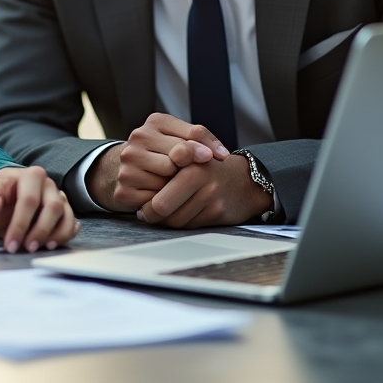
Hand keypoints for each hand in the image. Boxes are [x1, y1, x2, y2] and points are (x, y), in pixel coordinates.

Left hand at [0, 167, 79, 252]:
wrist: (11, 192)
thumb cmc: (2, 193)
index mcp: (31, 176)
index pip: (29, 200)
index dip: (20, 225)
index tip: (10, 244)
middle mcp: (49, 185)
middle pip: (53, 207)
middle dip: (41, 231)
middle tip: (28, 248)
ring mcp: (60, 197)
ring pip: (66, 215)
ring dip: (57, 235)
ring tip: (44, 248)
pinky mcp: (66, 210)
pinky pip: (72, 222)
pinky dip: (67, 234)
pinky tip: (56, 243)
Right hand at [85, 113, 228, 210]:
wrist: (125, 169)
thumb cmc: (163, 152)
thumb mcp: (181, 137)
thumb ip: (202, 140)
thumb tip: (222, 155)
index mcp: (155, 122)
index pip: (190, 135)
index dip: (206, 149)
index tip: (216, 158)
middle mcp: (137, 140)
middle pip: (179, 158)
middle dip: (188, 168)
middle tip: (188, 173)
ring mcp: (128, 164)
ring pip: (168, 181)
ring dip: (175, 186)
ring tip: (171, 182)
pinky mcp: (124, 191)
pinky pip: (156, 201)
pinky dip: (163, 201)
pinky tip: (161, 195)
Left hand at [137, 154, 271, 227]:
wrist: (244, 179)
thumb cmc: (206, 166)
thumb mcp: (186, 157)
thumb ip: (165, 165)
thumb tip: (137, 183)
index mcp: (189, 164)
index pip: (159, 197)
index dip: (147, 206)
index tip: (142, 208)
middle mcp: (201, 180)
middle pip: (165, 209)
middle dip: (153, 216)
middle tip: (146, 215)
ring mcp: (211, 198)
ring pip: (177, 221)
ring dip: (167, 221)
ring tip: (163, 214)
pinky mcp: (219, 212)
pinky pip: (191, 226)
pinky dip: (183, 224)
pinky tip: (181, 215)